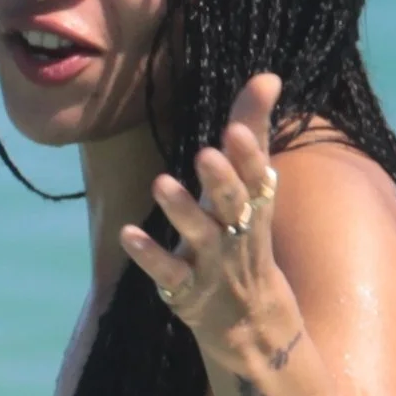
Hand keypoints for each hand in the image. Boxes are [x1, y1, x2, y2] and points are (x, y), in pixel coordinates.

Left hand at [120, 73, 294, 359]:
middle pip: (234, 205)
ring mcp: (212, 263)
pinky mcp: (187, 290)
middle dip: (222, 181)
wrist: (250, 320)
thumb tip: (267, 75)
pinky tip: (128, 234)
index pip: (258, 177)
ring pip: (200, 236)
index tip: (237, 129)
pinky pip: (168, 272)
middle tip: (205, 153)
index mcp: (255, 205)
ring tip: (161, 182)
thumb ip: (255, 130)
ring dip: (182, 210)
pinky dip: (149, 254)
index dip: (250, 155)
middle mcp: (237, 232)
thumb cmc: (244, 235)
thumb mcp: (251, 188)